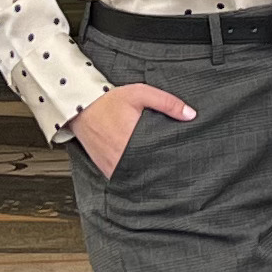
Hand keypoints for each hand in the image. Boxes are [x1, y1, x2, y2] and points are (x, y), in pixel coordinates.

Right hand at [70, 81, 194, 179]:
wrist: (81, 107)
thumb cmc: (110, 101)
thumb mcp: (140, 93)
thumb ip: (167, 103)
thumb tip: (191, 115)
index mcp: (132, 140)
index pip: (160, 158)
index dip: (174, 160)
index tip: (184, 160)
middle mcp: (121, 158)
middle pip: (151, 170)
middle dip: (164, 169)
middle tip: (179, 168)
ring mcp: (113, 167)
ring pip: (138, 177)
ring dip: (149, 174)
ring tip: (164, 171)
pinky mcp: (107, 170)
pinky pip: (125, 178)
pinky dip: (135, 175)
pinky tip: (145, 170)